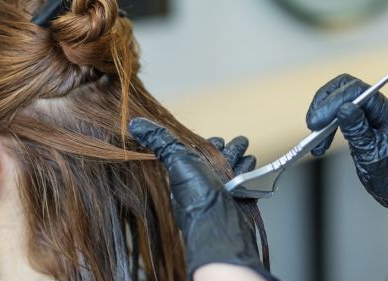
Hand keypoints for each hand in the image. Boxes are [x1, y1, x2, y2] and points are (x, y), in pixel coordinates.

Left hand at [129, 118, 274, 280]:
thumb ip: (159, 140)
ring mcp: (223, 191)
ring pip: (234, 168)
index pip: (198, 153)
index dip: (206, 144)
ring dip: (240, 156)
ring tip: (244, 147)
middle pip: (218, 160)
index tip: (215, 138)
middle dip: (228, 148)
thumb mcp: (175, 159)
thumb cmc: (196, 195)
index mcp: (188, 172)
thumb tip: (135, 124)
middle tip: (237, 141)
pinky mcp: (240, 197)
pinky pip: (246, 180)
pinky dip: (249, 170)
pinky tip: (252, 162)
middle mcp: (205, 182)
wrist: (220, 222)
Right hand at [306, 74, 387, 222]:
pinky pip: (337, 114)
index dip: (333, 102)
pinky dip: (324, 125)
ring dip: (322, 115)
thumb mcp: (373, 155)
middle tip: (313, 125)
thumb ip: (358, 130)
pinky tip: (320, 142)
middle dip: (324, 104)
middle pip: (345, 87)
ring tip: (316, 139)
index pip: (357, 91)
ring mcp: (368, 114)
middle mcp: (379, 109)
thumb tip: (343, 109)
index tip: (317, 122)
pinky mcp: (359, 122)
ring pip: (337, 99)